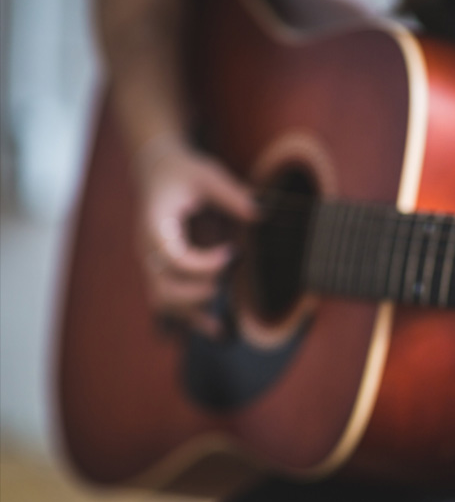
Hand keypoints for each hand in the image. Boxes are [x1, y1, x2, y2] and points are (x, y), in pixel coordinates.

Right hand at [133, 136, 256, 335]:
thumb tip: (260, 213)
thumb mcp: (208, 175)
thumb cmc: (184, 172)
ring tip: (223, 326)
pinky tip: (219, 330)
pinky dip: (191, 318)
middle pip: (163, 287)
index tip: (233, 254)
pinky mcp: (162, 270)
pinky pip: (169, 303)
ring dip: (192, 314)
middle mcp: (148, 248)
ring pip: (162, 301)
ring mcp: (153, 262)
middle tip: (227, 282)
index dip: (203, 263)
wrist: (157, 171)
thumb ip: (233, 194)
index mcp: (156, 224)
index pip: (172, 256)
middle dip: (196, 293)